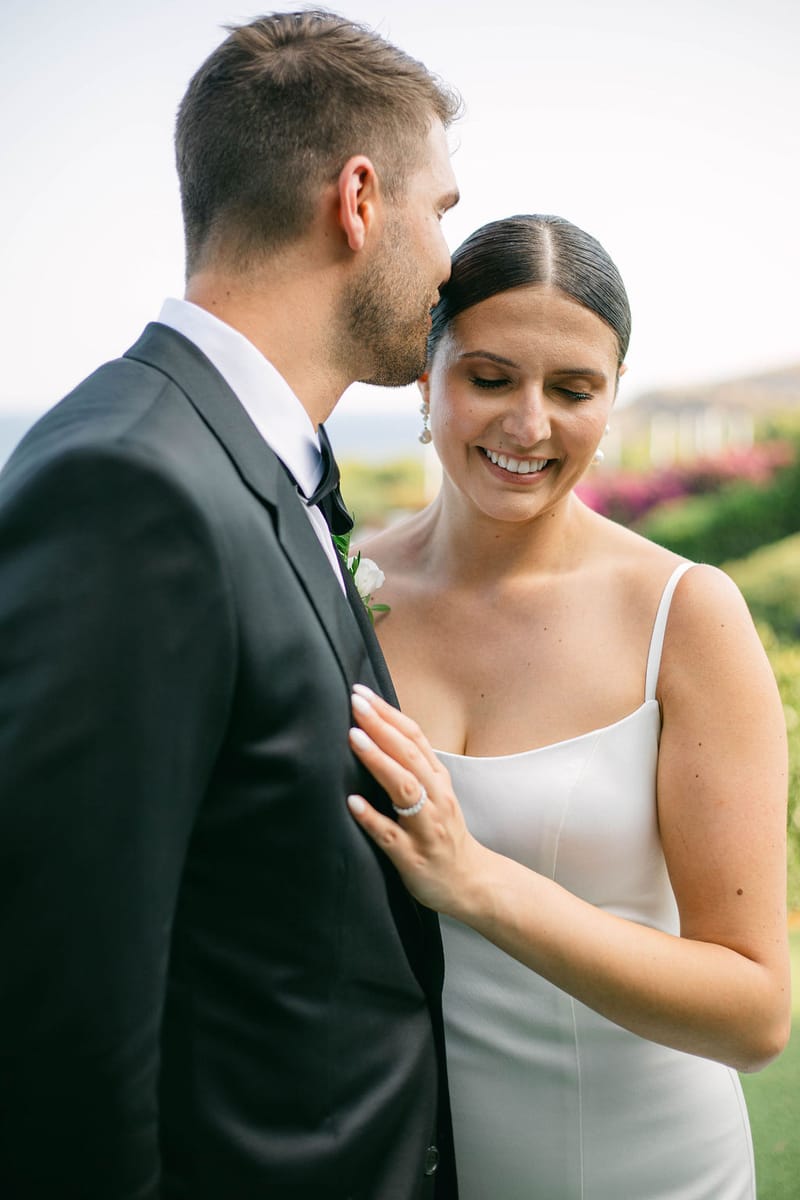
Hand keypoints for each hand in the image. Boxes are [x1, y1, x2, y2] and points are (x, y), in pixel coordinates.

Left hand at [346, 685, 484, 915]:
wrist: (471, 882)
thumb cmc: (443, 834)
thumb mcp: (435, 794)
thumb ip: (412, 766)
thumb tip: (379, 732)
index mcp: (437, 780)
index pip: (414, 738)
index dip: (390, 714)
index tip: (363, 693)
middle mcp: (435, 798)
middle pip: (409, 755)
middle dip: (381, 726)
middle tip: (356, 702)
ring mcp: (425, 827)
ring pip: (404, 788)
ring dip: (379, 761)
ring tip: (354, 738)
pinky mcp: (413, 857)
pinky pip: (391, 835)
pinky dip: (372, 818)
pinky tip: (352, 803)